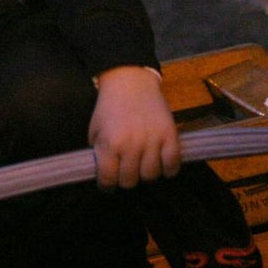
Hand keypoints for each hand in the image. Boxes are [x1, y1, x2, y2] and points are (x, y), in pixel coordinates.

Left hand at [89, 66, 180, 189]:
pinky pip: (172, 165)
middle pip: (130, 181)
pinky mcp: (170, 136)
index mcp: (109, 143)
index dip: (106, 186)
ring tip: (141, 165)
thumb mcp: (95, 129)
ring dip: (145, 174)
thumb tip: (103, 173)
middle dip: (125, 179)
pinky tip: (160, 163)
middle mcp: (131, 145)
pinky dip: (168, 169)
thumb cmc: (109, 106)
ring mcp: (152, 140)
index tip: (108, 185)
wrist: (129, 81)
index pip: (108, 178)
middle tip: (125, 172)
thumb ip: (98, 151)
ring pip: (151, 176)